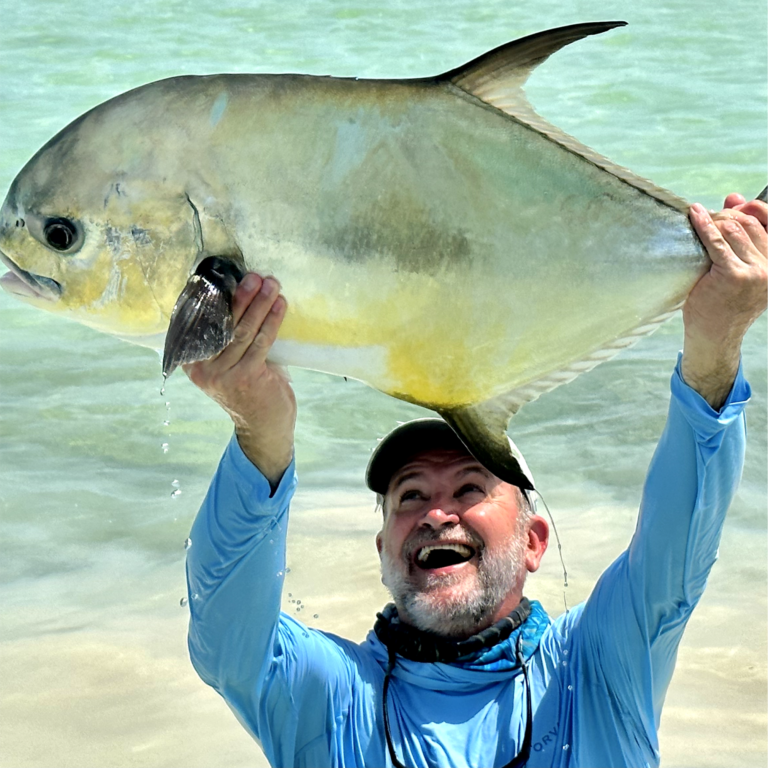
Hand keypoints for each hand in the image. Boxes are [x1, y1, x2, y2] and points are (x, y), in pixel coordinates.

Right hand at [184, 273, 296, 487]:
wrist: (264, 428)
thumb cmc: (250, 390)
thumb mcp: (229, 365)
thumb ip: (228, 339)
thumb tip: (242, 296)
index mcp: (193, 363)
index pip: (199, 323)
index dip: (212, 297)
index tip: (223, 275)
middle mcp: (203, 369)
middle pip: (223, 323)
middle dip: (241, 296)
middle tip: (255, 276)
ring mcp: (224, 374)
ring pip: (243, 330)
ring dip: (260, 304)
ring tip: (271, 284)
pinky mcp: (247, 376)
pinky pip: (262, 341)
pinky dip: (272, 320)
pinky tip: (280, 305)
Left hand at [684, 195, 767, 407]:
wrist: (714, 335)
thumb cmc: (722, 302)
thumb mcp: (739, 266)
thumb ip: (740, 234)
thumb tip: (734, 197)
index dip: (752, 209)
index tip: (736, 204)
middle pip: (748, 224)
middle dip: (727, 215)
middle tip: (708, 215)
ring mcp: (754, 271)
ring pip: (733, 229)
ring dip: (714, 220)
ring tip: (699, 220)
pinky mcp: (733, 275)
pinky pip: (717, 242)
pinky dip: (704, 225)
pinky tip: (694, 215)